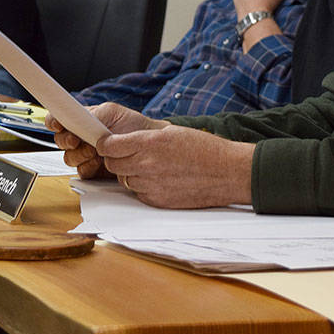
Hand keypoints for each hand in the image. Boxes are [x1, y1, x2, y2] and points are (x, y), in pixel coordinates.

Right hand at [46, 102, 162, 179]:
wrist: (148, 147)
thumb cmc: (133, 126)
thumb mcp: (113, 112)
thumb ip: (94, 113)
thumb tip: (80, 118)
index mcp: (81, 121)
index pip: (58, 120)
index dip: (54, 122)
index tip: (57, 124)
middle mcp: (80, 138)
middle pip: (60, 141)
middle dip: (67, 141)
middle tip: (77, 140)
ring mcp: (85, 155)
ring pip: (69, 158)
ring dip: (80, 155)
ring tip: (96, 152)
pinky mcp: (92, 171)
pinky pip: (81, 172)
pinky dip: (88, 167)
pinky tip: (99, 163)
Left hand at [97, 124, 254, 208]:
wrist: (227, 172)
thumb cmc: (203, 149)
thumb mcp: (171, 132)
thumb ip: (143, 138)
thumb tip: (121, 142)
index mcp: (149, 142)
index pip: (108, 145)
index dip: (107, 143)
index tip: (109, 143)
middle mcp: (146, 164)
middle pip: (112, 163)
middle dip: (117, 158)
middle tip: (130, 154)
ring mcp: (150, 185)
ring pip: (124, 179)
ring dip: (131, 172)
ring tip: (152, 166)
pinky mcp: (156, 200)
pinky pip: (137, 192)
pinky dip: (143, 186)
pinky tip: (160, 179)